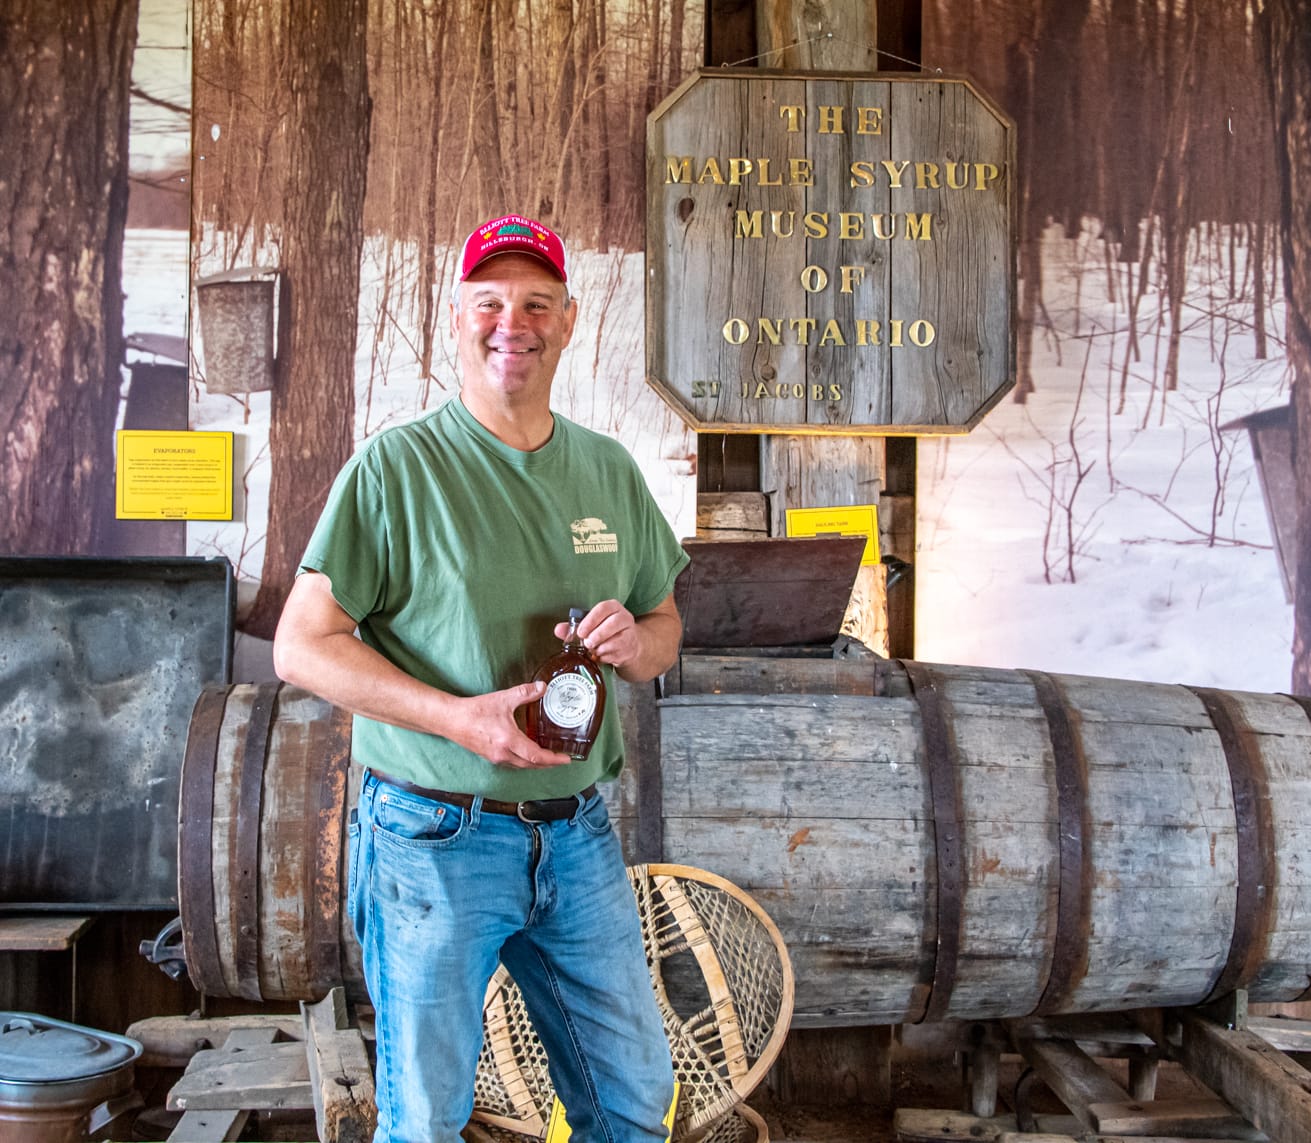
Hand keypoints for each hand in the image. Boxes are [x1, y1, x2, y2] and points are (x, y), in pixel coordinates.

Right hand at [447, 682, 572, 769]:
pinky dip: (524, 761)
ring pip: (522, 765)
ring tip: (548, 758)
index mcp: (509, 741)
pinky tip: (527, 753)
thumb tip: (543, 686)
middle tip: (561, 760)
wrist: (451, 720)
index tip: (567, 759)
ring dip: (536, 764)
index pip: (536, 756)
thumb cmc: (475, 710)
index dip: (553, 759)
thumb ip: (525, 693)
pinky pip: (512, 763)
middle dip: (548, 763)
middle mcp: (504, 754)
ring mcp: (496, 758)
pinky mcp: (490, 757)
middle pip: (531, 765)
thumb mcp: (503, 699)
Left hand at [556, 599, 640, 670]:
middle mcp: (625, 618)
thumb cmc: (604, 631)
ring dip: (601, 648)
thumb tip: (558, 630)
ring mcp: (630, 634)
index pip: (603, 608)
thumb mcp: (590, 626)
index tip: (580, 632)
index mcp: (613, 607)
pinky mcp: (630, 648)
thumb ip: (573, 627)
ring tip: (593, 650)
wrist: (627, 644)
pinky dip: (606, 656)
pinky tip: (600, 655)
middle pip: (613, 623)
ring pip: (617, 640)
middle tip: (587, 643)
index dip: (590, 620)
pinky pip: (617, 653)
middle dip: (597, 635)